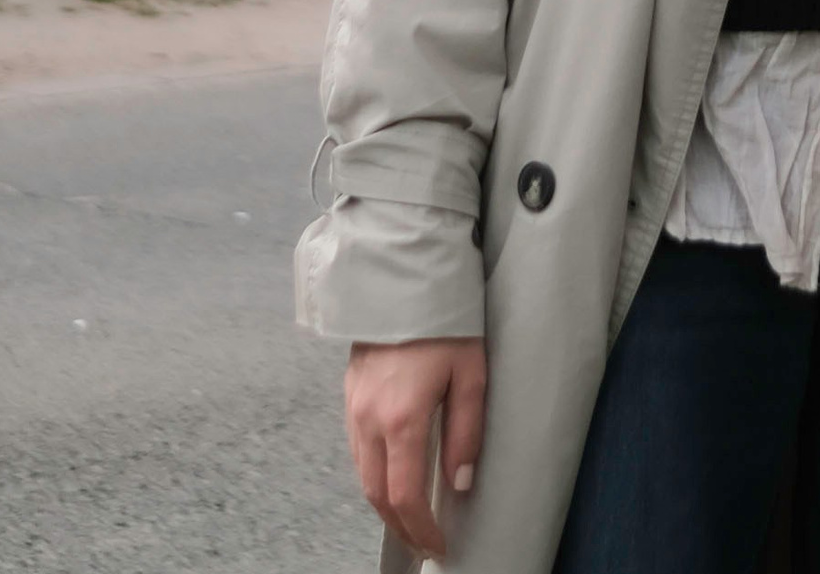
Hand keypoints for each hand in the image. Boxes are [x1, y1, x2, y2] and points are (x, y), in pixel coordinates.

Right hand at [345, 336, 486, 560]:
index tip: (438, 545)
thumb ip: (466, 432)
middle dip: (399, 526)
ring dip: (383, 502)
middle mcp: (369, 418)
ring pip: (362, 472)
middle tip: (423, 543)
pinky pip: (356, 447)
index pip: (404, 495)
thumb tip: (459, 483)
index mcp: (401, 418)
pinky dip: (372, 472)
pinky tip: (391, 474)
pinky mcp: (349, 392)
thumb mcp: (470, 374)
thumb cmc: (445, 321)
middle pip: (375, 494)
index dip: (421, 529)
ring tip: (410, 517)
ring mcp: (354, 405)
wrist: (405, 274)